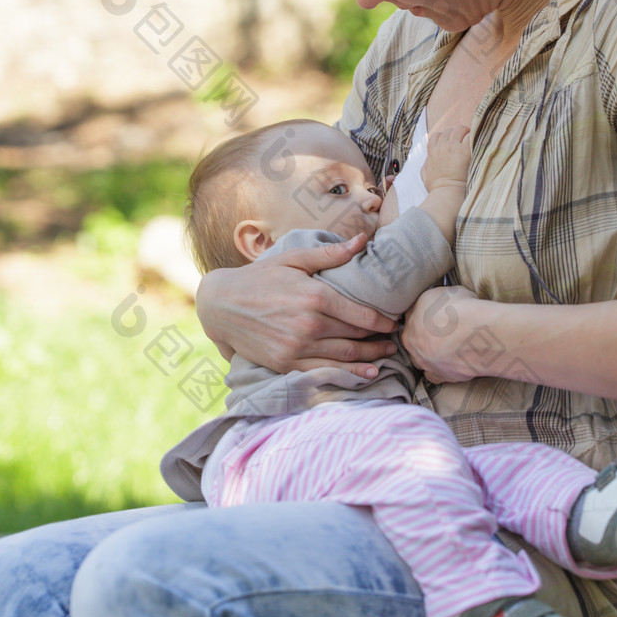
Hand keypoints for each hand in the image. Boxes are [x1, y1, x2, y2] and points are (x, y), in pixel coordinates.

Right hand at [196, 234, 397, 377]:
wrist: (221, 304)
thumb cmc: (259, 277)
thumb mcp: (293, 259)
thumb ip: (330, 254)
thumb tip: (362, 242)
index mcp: (315, 296)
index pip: (361, 314)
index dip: (383, 321)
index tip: (395, 322)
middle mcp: (309, 324)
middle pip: (356, 336)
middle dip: (379, 339)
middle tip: (394, 340)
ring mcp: (297, 347)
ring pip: (344, 356)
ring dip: (370, 358)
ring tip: (385, 356)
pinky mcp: (286, 363)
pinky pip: (324, 372)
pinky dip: (349, 375)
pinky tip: (366, 374)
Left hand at [401, 284, 488, 381]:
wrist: (473, 334)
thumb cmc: (462, 309)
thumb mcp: (449, 292)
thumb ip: (441, 299)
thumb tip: (447, 301)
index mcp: (412, 315)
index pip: (414, 314)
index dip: (427, 315)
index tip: (439, 316)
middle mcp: (412, 338)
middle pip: (414, 337)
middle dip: (426, 335)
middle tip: (445, 332)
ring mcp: (422, 359)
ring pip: (420, 357)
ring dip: (430, 354)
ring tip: (449, 348)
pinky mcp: (436, 375)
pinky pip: (433, 375)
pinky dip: (439, 370)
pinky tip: (450, 364)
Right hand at [422, 124, 470, 192]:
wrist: (447, 193)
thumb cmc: (436, 189)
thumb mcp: (425, 176)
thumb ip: (426, 165)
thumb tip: (428, 159)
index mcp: (432, 152)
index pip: (436, 135)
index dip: (444, 136)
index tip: (450, 141)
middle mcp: (442, 147)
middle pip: (449, 131)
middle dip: (456, 133)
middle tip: (464, 139)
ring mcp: (453, 148)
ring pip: (460, 129)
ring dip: (466, 132)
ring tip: (472, 138)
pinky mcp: (465, 151)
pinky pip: (470, 137)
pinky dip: (473, 137)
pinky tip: (477, 142)